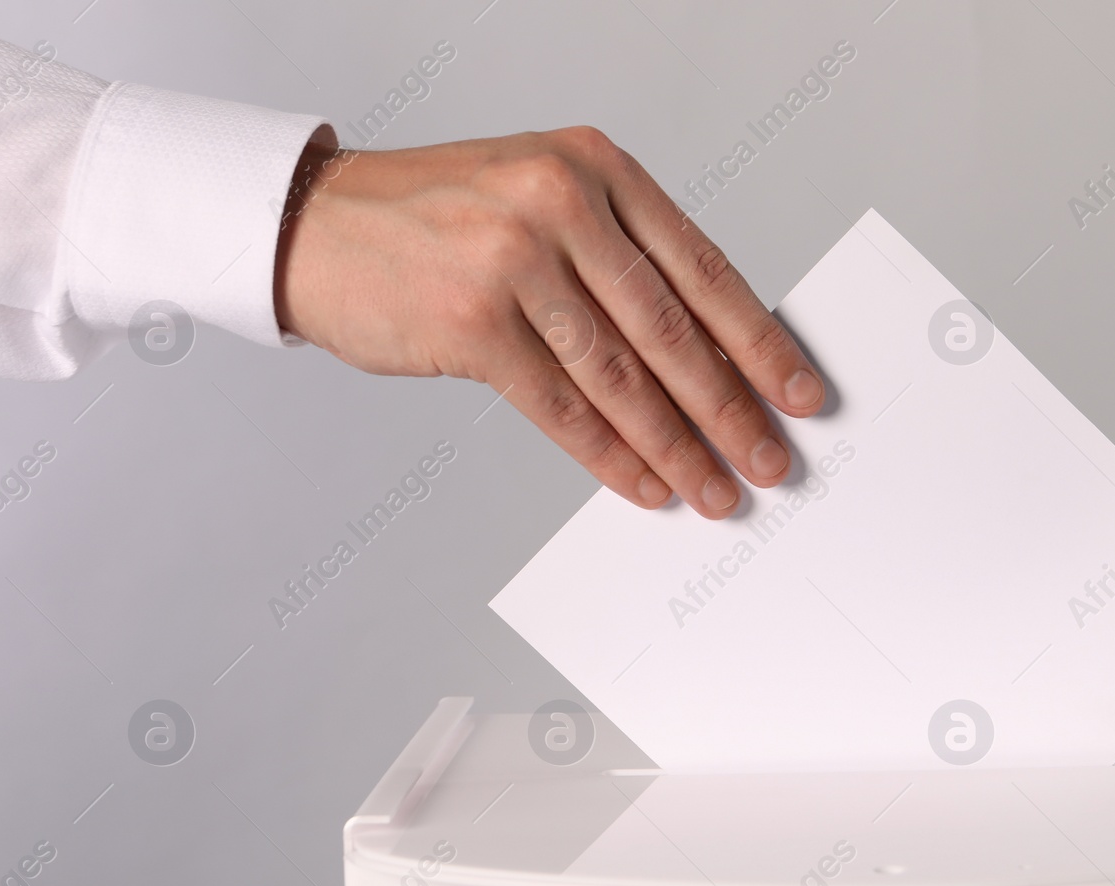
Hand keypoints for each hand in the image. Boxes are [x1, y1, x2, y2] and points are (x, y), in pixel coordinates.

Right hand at [273, 127, 824, 518]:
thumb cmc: (437, 218)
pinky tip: (644, 483)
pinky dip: (609, 454)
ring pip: (622, 375)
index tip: (798, 390)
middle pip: (672, 329)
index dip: (759, 340)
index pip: (703, 268)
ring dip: (676, 445)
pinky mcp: (473, 322)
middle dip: (730, 407)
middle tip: (768, 458)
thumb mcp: (543, 197)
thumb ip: (618, 258)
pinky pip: (561, 406)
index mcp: (597, 168)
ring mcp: (515, 260)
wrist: (316, 223)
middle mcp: (563, 202)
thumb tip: (703, 356)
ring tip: (714, 488)